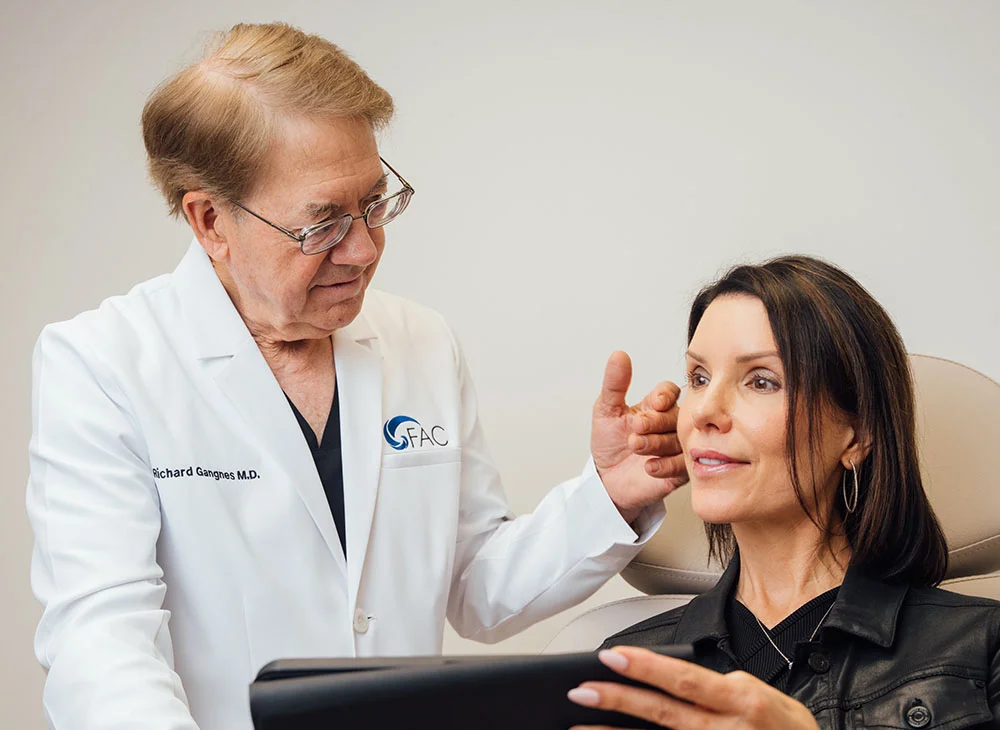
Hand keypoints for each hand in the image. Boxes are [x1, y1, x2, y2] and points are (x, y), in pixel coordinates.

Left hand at [568, 647, 820, 729]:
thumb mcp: (763, 697)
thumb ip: (720, 688)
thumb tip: (674, 677)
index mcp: (742, 700)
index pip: (684, 680)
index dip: (645, 667)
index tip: (611, 655)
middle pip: (663, 714)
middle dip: (618, 700)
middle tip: (580, 690)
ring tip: (579, 726)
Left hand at [591, 351, 686, 523]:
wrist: (606, 479)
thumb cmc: (609, 443)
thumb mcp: (606, 411)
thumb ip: (614, 385)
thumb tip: (618, 355)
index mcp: (655, 406)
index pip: (669, 391)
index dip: (665, 395)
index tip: (655, 402)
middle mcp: (670, 424)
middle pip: (675, 415)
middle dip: (655, 421)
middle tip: (636, 428)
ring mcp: (677, 447)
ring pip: (678, 440)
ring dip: (656, 443)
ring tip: (635, 446)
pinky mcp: (680, 470)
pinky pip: (682, 466)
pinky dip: (665, 465)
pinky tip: (649, 466)